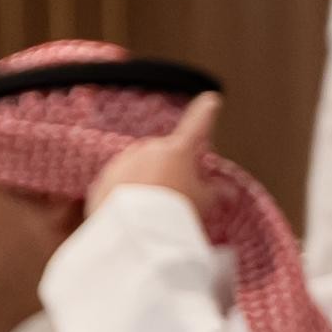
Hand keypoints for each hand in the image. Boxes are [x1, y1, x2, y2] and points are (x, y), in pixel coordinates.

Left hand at [91, 90, 222, 215]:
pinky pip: (119, 183)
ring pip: (139, 167)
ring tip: (152, 208)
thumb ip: (216, 192)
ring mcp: (123, 162)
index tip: (210, 99)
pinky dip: (126, 193)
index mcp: (178, 150)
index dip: (205, 112)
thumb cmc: (175, 213)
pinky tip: (133, 212)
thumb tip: (228, 192)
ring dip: (146, 180)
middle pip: (164, 153)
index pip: (197, 124)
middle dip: (170, 166)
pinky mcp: (103, 180)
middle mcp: (148, 149)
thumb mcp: (204, 202)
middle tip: (175, 192)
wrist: (134, 232)